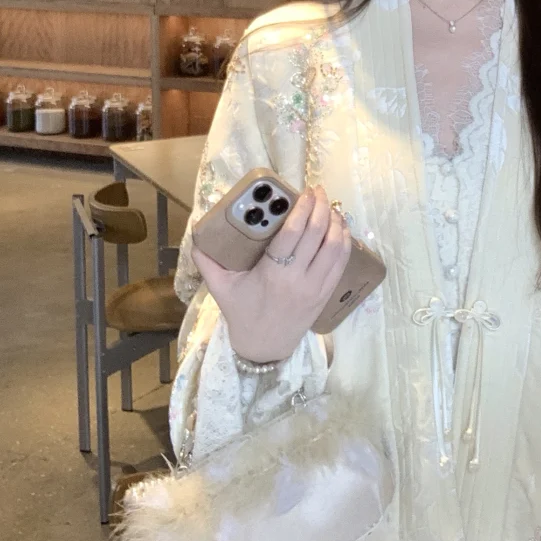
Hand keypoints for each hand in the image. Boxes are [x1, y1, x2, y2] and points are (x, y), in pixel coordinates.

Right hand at [191, 185, 350, 362]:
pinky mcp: (327, 294)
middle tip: (318, 191)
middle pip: (318, 234)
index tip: (305, 192)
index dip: (302, 209)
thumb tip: (195, 232)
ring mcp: (316, 287)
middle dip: (321, 207)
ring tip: (329, 206)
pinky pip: (342, 262)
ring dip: (336, 222)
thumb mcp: (221, 288)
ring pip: (335, 246)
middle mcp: (299, 279)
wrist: (264, 348)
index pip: (293, 233)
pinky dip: (344, 240)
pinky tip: (339, 227)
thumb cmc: (242, 313)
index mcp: (273, 274)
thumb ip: (207, 261)